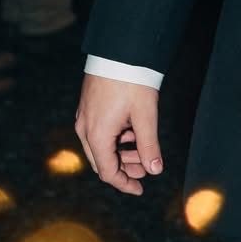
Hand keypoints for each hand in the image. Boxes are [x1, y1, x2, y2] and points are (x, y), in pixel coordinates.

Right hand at [74, 73, 162, 194]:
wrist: (119, 51)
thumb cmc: (133, 82)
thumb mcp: (145, 116)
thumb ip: (149, 146)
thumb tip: (155, 170)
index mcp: (97, 135)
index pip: (107, 172)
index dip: (124, 184)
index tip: (140, 190)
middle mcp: (85, 129)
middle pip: (102, 160)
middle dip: (124, 168)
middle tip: (146, 169)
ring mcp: (84, 117)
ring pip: (100, 146)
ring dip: (121, 153)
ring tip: (143, 151)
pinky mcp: (88, 107)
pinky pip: (99, 132)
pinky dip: (116, 139)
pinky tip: (133, 133)